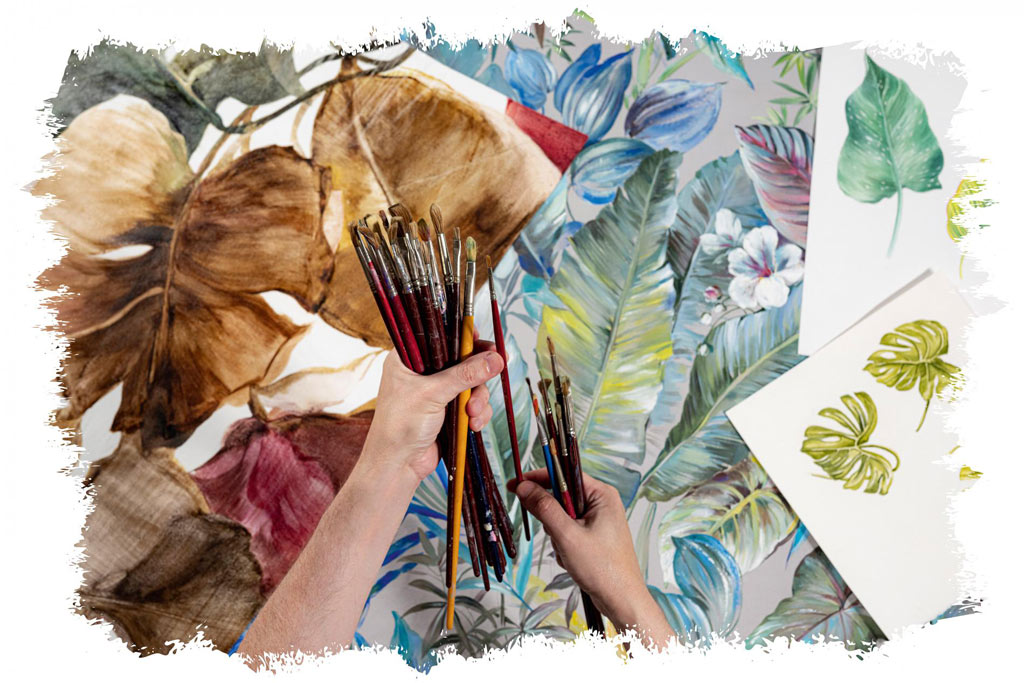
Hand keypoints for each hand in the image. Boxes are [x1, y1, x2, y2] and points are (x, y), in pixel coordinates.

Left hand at [364, 340, 503, 481]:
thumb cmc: (400, 426)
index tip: (483, 340)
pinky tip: (473, 424)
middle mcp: (423, 373)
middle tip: (495, 368)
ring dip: (478, 398)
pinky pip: (472, 404)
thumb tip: (495, 359)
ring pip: (471, 384)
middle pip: (462, 360)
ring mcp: (437, 392)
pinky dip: (477, 413)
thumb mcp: (432, 394)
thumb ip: (465, 375)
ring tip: (473, 412)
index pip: (440, 337)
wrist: (398, 465)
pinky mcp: (448, 411)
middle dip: (477, 372)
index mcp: (409, 359)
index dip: (463, 337)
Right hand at [510, 470, 675, 648]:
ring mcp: (598, 520)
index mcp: (601, 494)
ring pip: (562, 516)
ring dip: (557, 534)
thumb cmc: (602, 568)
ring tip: (568, 552)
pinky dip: (563, 544)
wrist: (622, 600)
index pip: (564, 474)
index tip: (514, 485)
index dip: (537, 478)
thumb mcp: (567, 535)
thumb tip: (523, 487)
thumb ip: (544, 508)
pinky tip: (571, 559)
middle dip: (551, 518)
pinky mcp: (594, 535)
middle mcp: (601, 502)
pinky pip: (568, 530)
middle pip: (561, 496)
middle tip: (556, 536)